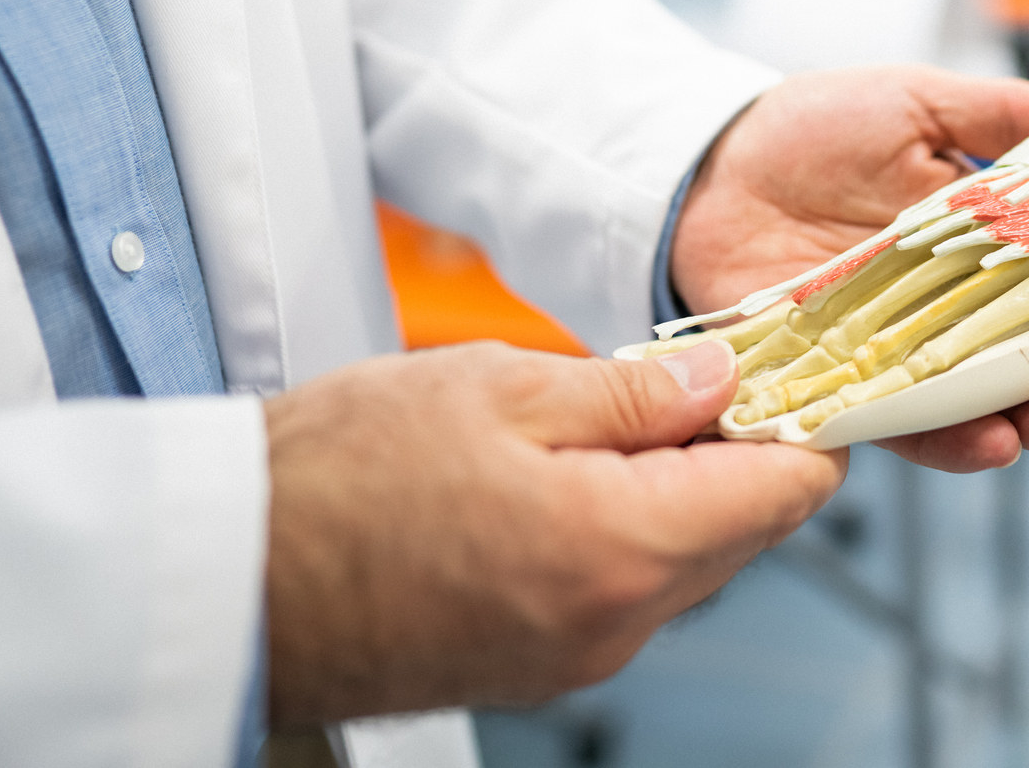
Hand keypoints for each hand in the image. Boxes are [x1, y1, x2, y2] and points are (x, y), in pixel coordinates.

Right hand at [264, 340, 841, 724]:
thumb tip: (725, 376)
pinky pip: (623, 590)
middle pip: (746, 529)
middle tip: (684, 372)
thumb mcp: (501, 386)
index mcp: (625, 549)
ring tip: (602, 415)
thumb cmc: (339, 476)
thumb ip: (635, 388)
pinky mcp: (535, 663)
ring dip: (674, 487)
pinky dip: (621, 529)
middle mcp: (617, 623)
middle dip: (736, 446)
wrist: (224, 578)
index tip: (786, 366)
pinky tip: (560, 473)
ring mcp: (577, 654)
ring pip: (686, 559)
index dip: (803, 417)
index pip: (790, 491)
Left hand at [670, 65, 1028, 470]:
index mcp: (1009, 243)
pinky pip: (918, 428)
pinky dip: (960, 440)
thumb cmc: (810, 130)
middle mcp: (976, 308)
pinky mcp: (858, 390)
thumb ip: (1011, 116)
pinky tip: (998, 440)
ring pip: (1011, 404)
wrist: (701, 167)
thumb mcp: (920, 102)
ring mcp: (921, 354)